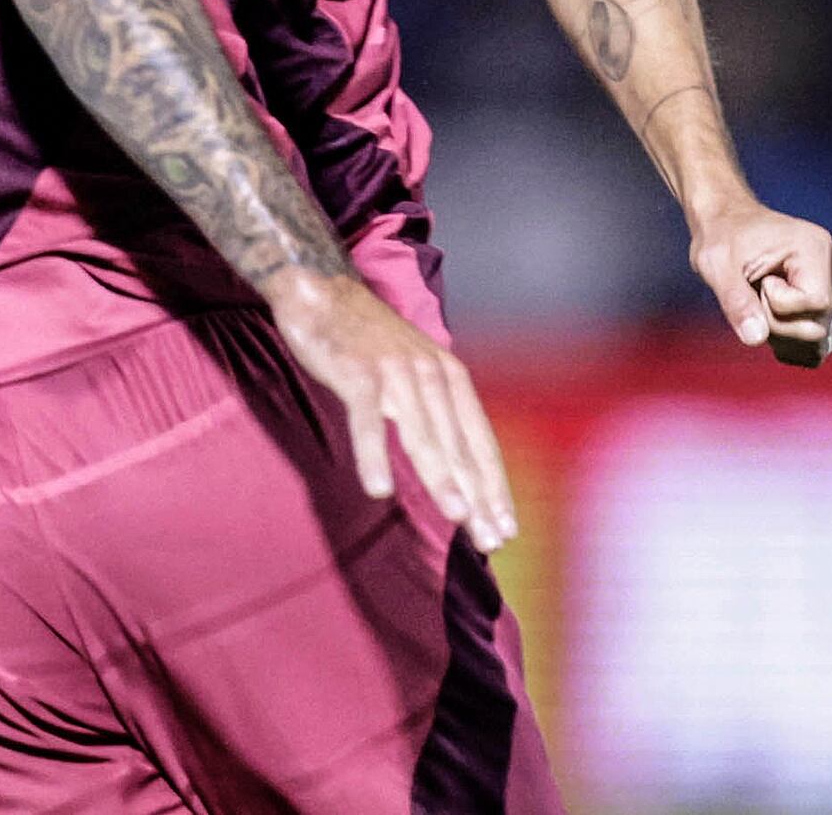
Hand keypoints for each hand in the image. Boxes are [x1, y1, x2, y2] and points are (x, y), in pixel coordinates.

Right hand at [264, 270, 517, 552]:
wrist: (325, 292)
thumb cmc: (370, 343)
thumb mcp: (415, 373)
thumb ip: (433, 415)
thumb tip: (453, 468)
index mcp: (451, 378)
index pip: (481, 442)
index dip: (495, 487)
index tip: (506, 529)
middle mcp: (432, 374)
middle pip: (460, 446)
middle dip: (479, 495)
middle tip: (491, 538)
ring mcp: (396, 373)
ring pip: (424, 435)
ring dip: (441, 478)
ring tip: (457, 517)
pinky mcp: (358, 373)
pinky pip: (367, 420)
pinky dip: (374, 455)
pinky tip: (379, 489)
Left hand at [689, 198, 831, 366]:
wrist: (727, 223)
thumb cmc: (721, 236)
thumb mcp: (717, 265)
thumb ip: (737, 302)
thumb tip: (756, 338)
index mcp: (814, 247)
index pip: (816, 304)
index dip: (779, 307)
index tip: (758, 281)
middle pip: (818, 327)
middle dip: (777, 324)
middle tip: (754, 293)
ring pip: (816, 338)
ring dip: (780, 332)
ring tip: (761, 299)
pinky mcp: (825, 297)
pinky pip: (814, 339)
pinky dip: (787, 338)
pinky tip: (769, 314)